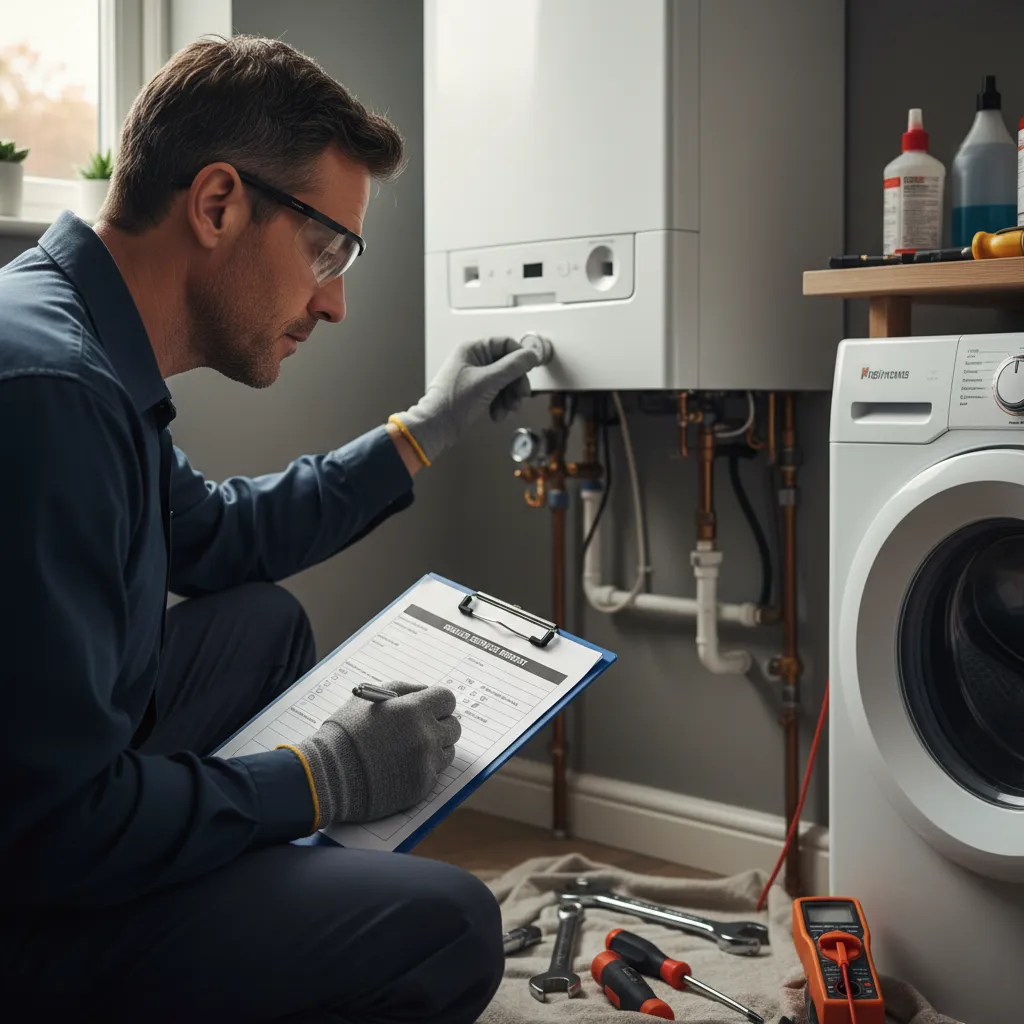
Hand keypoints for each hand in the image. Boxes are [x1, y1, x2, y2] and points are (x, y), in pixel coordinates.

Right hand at [294, 682, 459, 824]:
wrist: (327, 775)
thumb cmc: (345, 733)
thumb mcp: (370, 698)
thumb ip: (404, 690)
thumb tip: (426, 691)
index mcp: (413, 710)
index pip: (447, 700)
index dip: (438, 704)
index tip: (429, 709)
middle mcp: (425, 736)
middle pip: (453, 727)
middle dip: (439, 726)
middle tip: (420, 730)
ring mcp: (425, 764)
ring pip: (447, 752)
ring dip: (434, 749)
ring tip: (407, 751)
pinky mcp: (422, 787)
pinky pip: (435, 773)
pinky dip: (423, 770)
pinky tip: (402, 768)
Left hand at [392, 337, 541, 463]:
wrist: (436, 427)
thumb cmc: (453, 402)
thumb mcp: (488, 381)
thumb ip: (512, 367)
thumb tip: (532, 355)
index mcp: (473, 349)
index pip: (506, 344)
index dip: (520, 358)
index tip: (529, 372)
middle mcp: (475, 360)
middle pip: (508, 365)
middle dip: (515, 384)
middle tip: (520, 397)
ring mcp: (476, 377)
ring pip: (505, 382)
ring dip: (509, 397)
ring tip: (507, 410)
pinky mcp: (477, 392)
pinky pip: (497, 393)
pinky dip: (501, 405)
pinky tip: (497, 415)